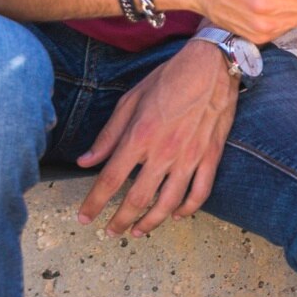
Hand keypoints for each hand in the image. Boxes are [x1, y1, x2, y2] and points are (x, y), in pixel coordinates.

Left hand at [76, 39, 236, 237]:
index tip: (84, 217)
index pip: (110, 180)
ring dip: (150, 223)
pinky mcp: (211, 156)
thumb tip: (86, 161)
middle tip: (109, 231)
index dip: (94, 203)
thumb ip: (109, 134)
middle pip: (137, 200)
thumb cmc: (169, 78)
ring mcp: (190, 156)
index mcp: (140, 136)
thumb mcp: (131, 100)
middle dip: (119, 221)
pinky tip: (175, 215)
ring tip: (138, 231)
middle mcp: (164, 151)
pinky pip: (200, 192)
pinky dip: (187, 209)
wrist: (212, 65)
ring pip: (168, 203)